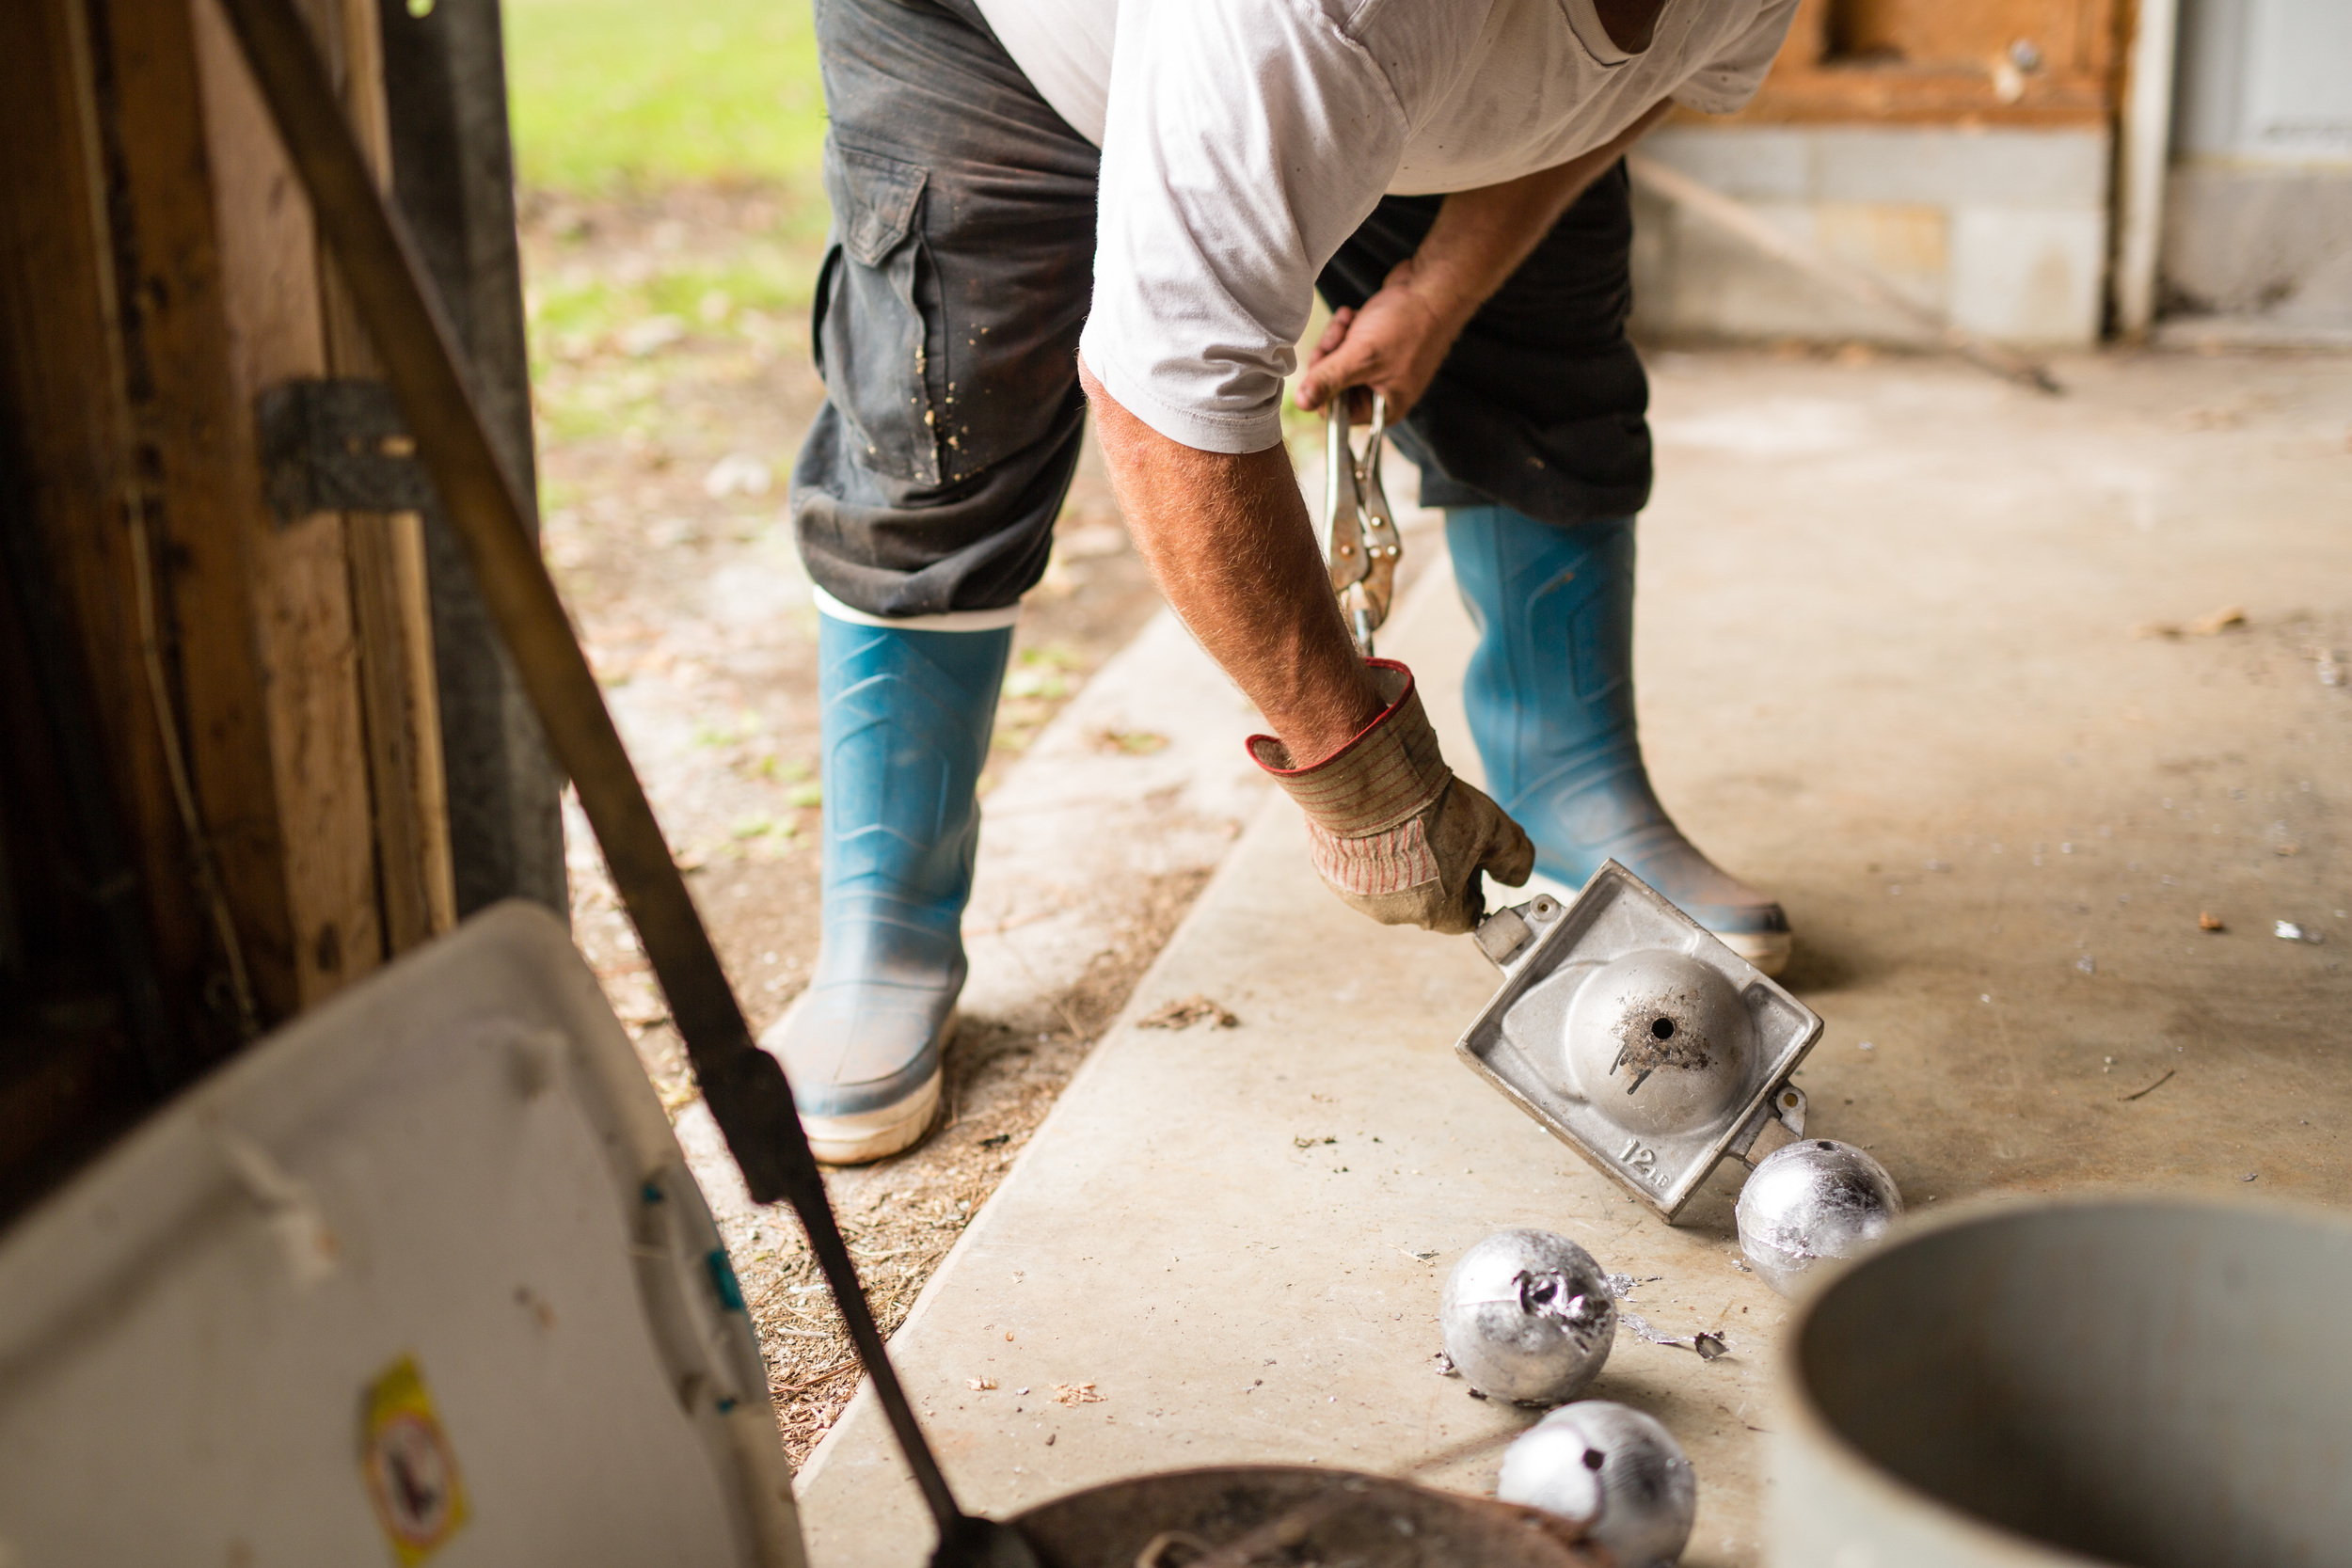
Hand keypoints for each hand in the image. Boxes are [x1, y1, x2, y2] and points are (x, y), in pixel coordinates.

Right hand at [1249, 660, 1534, 934]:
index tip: (1472, 859)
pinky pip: (1357, 873)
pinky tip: (1376, 825)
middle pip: (1428, 903)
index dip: (1475, 886)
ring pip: (1390, 889)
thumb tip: (1517, 877)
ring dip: (1400, 866)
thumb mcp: (1492, 826)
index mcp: (1437, 911)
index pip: (1468, 915)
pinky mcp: (1330, 876)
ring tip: (1404, 825)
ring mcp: (1358, 897)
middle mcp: (1395, 914)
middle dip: (1438, 875)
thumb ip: (1515, 858)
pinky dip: (1368, 856)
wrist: (1368, 779)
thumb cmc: (1431, 806)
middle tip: (1438, 834)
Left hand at [1292, 256, 1469, 423]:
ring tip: (1348, 322)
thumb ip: (1329, 381)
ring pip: (1337, 361)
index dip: (1323, 391)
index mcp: (1384, 407)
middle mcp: (1382, 391)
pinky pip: (1347, 343)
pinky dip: (1346, 328)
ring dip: (1336, 339)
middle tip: (1336, 339)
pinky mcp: (1376, 344)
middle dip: (1329, 358)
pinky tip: (1353, 315)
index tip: (1322, 367)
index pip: (1337, 414)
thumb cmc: (1408, 324)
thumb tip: (1302, 403)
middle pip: (1333, 386)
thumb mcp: (1362, 357)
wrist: (1433, 287)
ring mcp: (1379, 367)